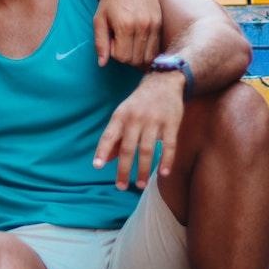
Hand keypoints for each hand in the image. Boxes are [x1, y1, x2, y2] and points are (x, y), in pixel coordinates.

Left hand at [94, 0, 160, 67]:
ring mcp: (153, 24)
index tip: (111, 42)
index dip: (115, 54)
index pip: (123, 57)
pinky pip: (156, 47)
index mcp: (125, 26)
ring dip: (138, 56)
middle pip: (136, 60)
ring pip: (148, 56)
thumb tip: (102, 64)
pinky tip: (139, 42)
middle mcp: (142, 26)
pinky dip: (148, 50)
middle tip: (120, 43)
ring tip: (130, 44)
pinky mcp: (159, 22)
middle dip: (126, 57)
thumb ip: (100, 43)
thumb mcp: (99, 20)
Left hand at [94, 72, 184, 189]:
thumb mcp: (123, 115)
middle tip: (121, 186)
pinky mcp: (171, 123)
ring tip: (139, 185)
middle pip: (128, 148)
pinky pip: (168, 145)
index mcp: (121, 116)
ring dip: (143, 169)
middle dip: (124, 169)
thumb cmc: (139, 104)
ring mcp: (154, 121)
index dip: (102, 151)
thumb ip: (114, 137)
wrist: (163, 82)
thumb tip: (103, 160)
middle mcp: (136, 118)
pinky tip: (163, 173)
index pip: (109, 136)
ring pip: (147, 150)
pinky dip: (166, 160)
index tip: (97, 166)